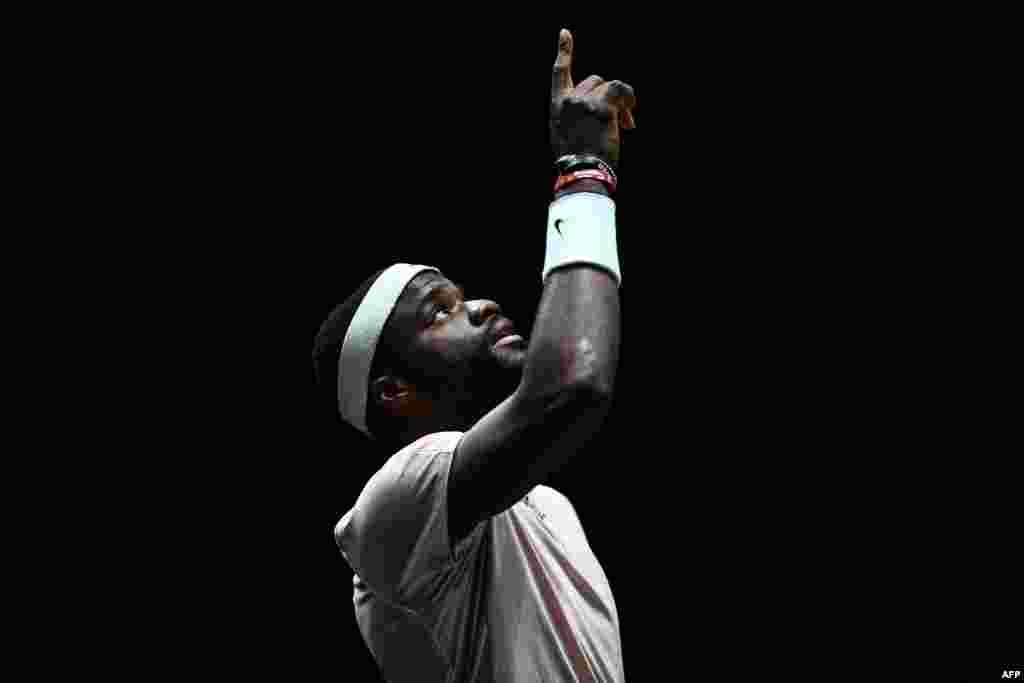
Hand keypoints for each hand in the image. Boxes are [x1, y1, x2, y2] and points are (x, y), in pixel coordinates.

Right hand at [550, 28, 636, 167]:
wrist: (581, 171)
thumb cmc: (578, 160)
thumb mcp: (568, 133)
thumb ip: (579, 115)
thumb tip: (605, 109)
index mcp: (558, 106)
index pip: (559, 72)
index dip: (564, 51)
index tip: (565, 33)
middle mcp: (569, 99)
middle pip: (595, 80)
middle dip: (608, 97)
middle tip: (620, 121)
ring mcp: (585, 101)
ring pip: (610, 86)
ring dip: (621, 102)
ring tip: (625, 122)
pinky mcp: (601, 106)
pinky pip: (621, 91)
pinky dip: (628, 101)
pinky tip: (628, 122)